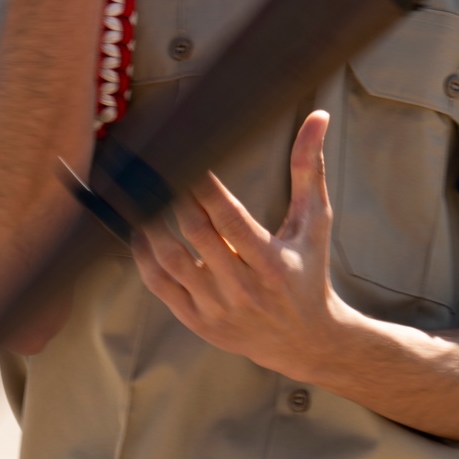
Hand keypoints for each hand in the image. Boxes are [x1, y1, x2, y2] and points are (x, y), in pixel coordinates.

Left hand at [132, 111, 340, 377]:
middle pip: (197, 234)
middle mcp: (243, 289)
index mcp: (272, 263)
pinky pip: (161, 287)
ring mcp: (218, 309)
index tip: (188, 157)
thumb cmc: (309, 271)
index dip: (204, 187)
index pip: (229, 218)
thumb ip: (309, 169)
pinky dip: (144, 257)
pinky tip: (140, 231)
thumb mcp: (315, 222)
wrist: (305, 340)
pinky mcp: (199, 323)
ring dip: (151, 225)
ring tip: (140, 195)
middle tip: (157, 167)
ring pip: (172, 261)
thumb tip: (318, 117)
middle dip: (174, 197)